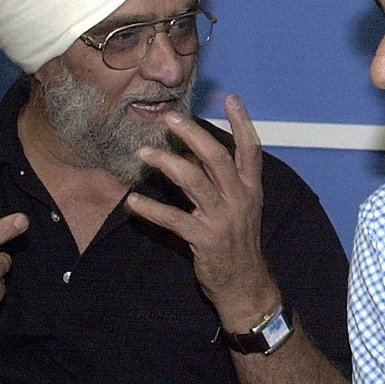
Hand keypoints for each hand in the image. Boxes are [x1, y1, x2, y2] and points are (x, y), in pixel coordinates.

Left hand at [126, 94, 279, 329]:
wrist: (245, 284)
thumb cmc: (238, 241)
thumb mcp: (241, 207)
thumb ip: (224, 180)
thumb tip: (197, 151)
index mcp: (251, 188)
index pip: (251, 149)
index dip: (243, 122)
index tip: (232, 98)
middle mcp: (240, 199)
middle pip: (216, 157)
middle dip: (192, 134)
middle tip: (170, 118)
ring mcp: (222, 219)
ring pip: (193, 181)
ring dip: (165, 163)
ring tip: (143, 153)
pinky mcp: (204, 239)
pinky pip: (173, 218)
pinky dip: (150, 209)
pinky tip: (133, 202)